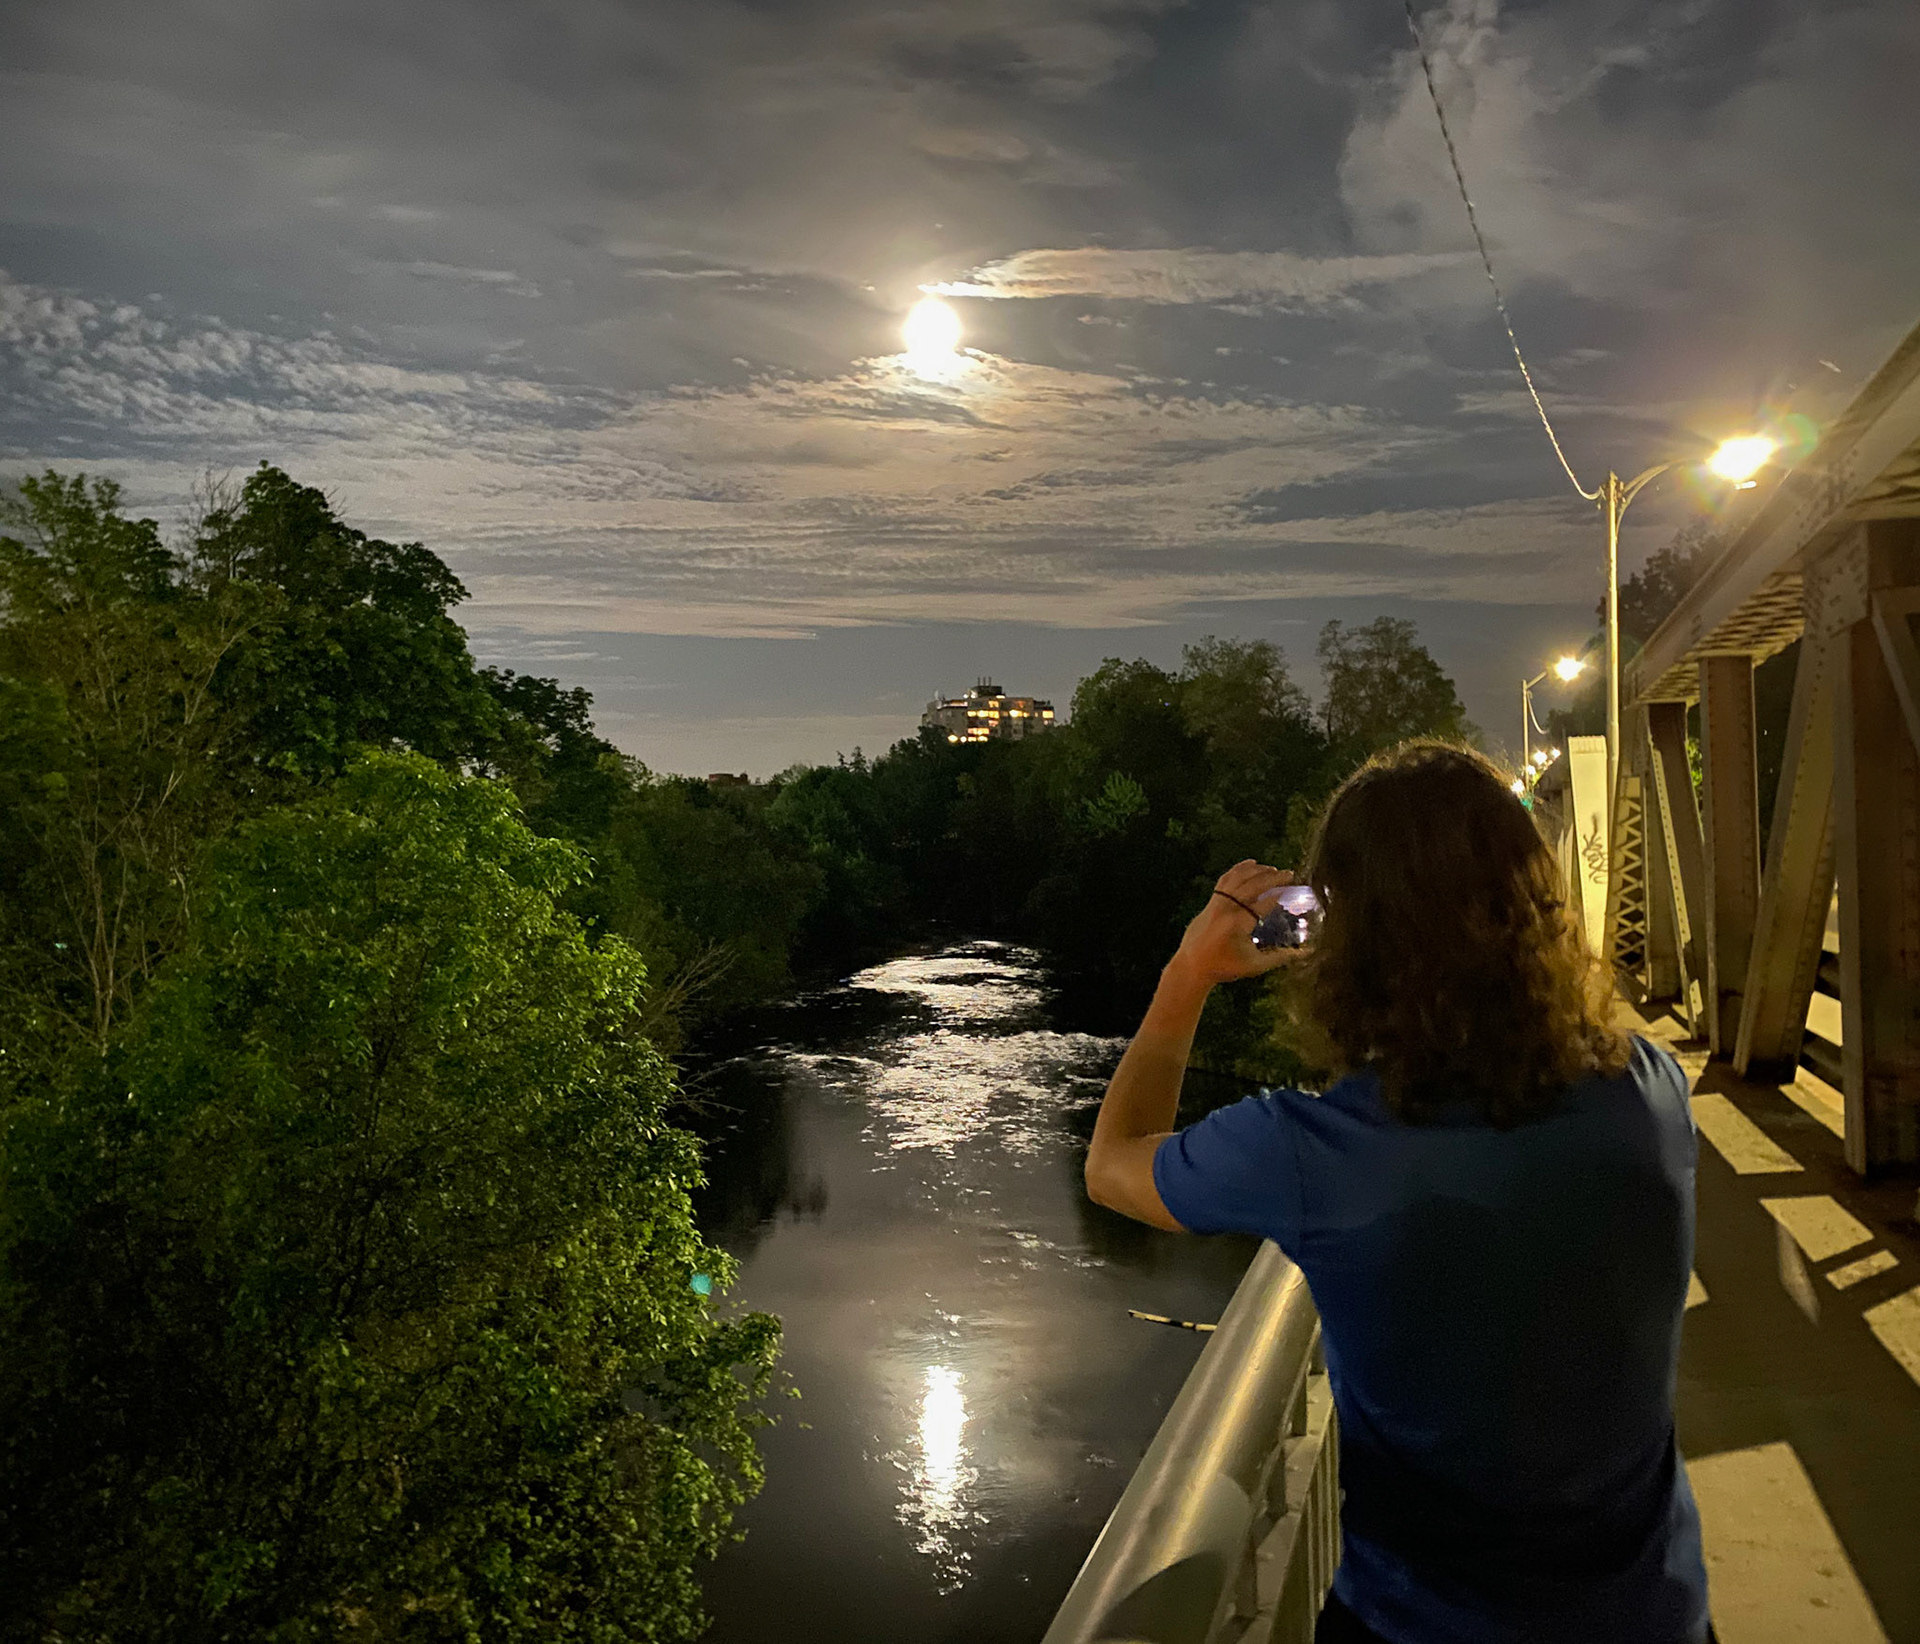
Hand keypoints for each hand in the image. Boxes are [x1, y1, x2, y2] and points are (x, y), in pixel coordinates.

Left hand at [1167, 860, 1305, 989]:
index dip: (1278, 895)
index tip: (1292, 889)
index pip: (1262, 904)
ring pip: (1238, 878)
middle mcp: (1225, 910)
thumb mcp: (1254, 965)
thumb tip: (1304, 953)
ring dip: (1256, 871)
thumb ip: (1279, 958)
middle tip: (1289, 874)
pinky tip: (1251, 864)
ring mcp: (1216, 904)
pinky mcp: (1210, 902)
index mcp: (1237, 924)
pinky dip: (1238, 869)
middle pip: (1252, 886)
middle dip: (1272, 878)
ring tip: (1273, 869)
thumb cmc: (1224, 967)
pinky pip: (1225, 880)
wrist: (1192, 966)